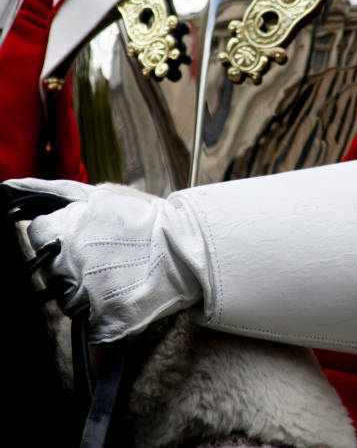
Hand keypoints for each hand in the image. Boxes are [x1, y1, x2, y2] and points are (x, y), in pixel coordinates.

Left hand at [5, 178, 202, 342]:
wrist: (185, 249)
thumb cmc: (145, 220)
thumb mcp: (102, 195)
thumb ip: (56, 191)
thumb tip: (10, 187)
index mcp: (67, 230)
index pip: (38, 235)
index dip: (57, 235)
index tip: (76, 237)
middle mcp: (72, 263)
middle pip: (51, 270)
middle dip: (71, 264)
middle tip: (104, 257)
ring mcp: (88, 295)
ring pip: (68, 300)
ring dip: (87, 291)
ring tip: (117, 275)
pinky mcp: (105, 320)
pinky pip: (90, 324)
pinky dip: (103, 315)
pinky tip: (122, 295)